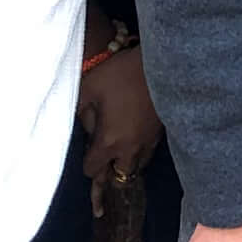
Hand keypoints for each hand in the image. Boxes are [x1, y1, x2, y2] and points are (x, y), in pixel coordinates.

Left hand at [78, 44, 161, 189]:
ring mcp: (149, 142)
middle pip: (119, 177)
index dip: (87, 165)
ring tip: (119, 161)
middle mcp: (130, 148)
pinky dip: (140, 153)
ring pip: (137, 168)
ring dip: (126, 166)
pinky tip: (135, 143)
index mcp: (109, 141)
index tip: (85, 158)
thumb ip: (79, 111)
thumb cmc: (121, 73)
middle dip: (109, 174)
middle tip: (102, 178)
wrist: (162, 64)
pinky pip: (148, 153)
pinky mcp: (162, 133)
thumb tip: (83, 126)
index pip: (93, 170)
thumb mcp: (88, 87)